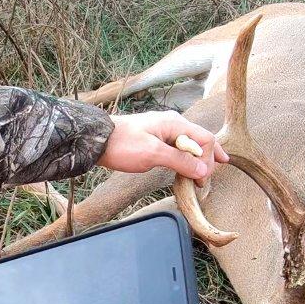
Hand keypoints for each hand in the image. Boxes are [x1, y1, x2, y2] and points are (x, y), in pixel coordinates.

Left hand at [98, 111, 228, 181]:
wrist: (96, 140)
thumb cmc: (123, 144)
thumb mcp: (153, 154)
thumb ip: (179, 161)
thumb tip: (202, 170)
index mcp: (175, 124)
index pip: (204, 139)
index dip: (208, 160)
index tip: (202, 179)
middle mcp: (173, 125)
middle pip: (200, 141)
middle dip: (208, 159)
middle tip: (208, 179)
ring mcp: (164, 132)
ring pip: (189, 146)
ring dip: (196, 161)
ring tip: (202, 176)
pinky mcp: (155, 140)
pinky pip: (177, 149)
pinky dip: (184, 160)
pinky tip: (186, 169)